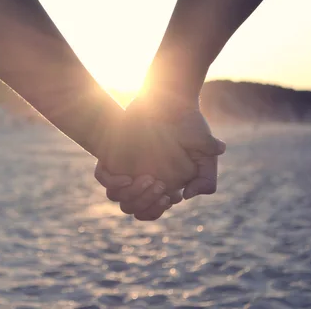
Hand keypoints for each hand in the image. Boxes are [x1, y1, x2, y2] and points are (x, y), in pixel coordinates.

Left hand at [96, 99, 224, 218]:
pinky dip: (114, 183)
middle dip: (147, 204)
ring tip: (151, 179)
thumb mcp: (204, 152)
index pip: (151, 212)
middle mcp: (139, 179)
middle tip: (161, 185)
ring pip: (117, 198)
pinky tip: (129, 177)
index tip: (170, 196)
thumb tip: (187, 195)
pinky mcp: (111, 155)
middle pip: (134, 209)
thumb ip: (206, 178)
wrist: (167, 99)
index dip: (158, 209)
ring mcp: (124, 167)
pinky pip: (104, 179)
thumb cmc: (188, 124)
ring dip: (133, 196)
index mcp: (159, 184)